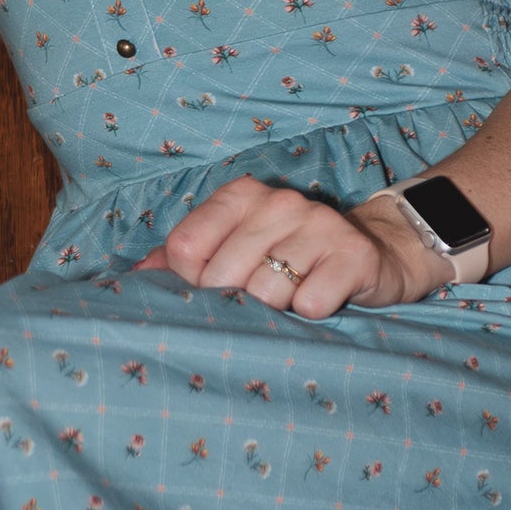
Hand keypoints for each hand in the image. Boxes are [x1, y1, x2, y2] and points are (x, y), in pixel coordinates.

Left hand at [134, 177, 445, 315]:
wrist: (377, 252)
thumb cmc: (292, 254)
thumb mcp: (237, 244)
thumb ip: (185, 257)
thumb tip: (134, 276)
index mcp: (241, 195)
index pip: (183, 248)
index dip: (190, 283)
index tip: (213, 290)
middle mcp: (279, 202)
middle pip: (221, 276)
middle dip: (234, 304)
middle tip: (258, 304)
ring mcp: (318, 225)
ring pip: (265, 293)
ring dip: (275, 311)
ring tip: (290, 300)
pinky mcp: (352, 256)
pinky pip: (310, 304)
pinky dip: (310, 314)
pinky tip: (320, 301)